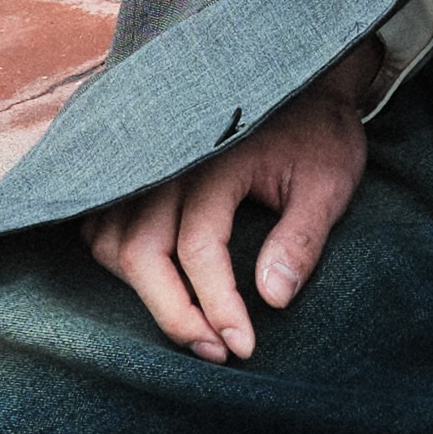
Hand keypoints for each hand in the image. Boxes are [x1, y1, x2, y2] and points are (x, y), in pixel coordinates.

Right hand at [82, 62, 369, 362]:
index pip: (200, 247)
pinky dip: (119, 259)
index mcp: (216, 157)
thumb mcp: (329, 183)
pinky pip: (103, 221)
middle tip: (216, 352)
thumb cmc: (318, 135)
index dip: (218, 305)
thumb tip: (272, 300)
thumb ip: (301, 238)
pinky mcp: (136, 168)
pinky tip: (154, 286)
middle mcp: (168, 159)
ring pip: (110, 239)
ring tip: (191, 326)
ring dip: (141, 291)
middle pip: (140, 250)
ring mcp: (146, 162)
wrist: (303, 81)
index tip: (243, 347)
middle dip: (174, 314)